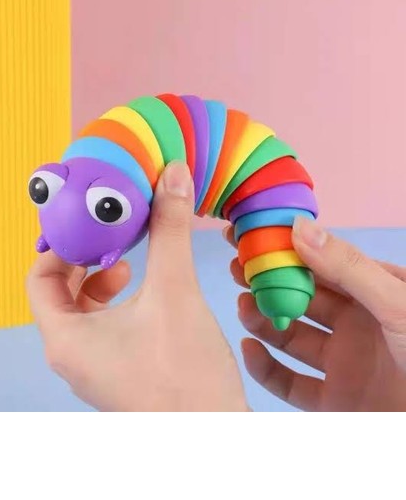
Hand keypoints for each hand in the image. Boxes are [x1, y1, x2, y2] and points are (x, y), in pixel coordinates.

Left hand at [26, 162, 247, 411]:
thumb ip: (170, 231)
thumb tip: (173, 176)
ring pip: (83, 312)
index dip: (62, 244)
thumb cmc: (185, 373)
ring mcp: (94, 369)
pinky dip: (118, 305)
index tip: (92, 224)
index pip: (40, 279)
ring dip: (103, 282)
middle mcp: (72, 356)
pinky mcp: (119, 374)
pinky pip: (103, 329)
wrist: (215, 435)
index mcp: (65, 338)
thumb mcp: (174, 291)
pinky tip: (150, 295)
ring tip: (132, 265)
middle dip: (86, 260)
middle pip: (60, 294)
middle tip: (113, 239)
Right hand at [225, 216, 405, 410]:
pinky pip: (291, 384)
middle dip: (269, 283)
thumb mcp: (395, 302)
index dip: (286, 248)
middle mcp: (356, 324)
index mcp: (374, 292)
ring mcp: (344, 363)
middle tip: (236, 268)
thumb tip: (298, 227)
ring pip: (292, 338)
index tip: (251, 234)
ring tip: (243, 307)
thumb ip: (347, 266)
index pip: (321, 262)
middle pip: (302, 299)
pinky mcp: (335, 401)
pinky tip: (250, 350)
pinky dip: (266, 369)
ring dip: (264, 321)